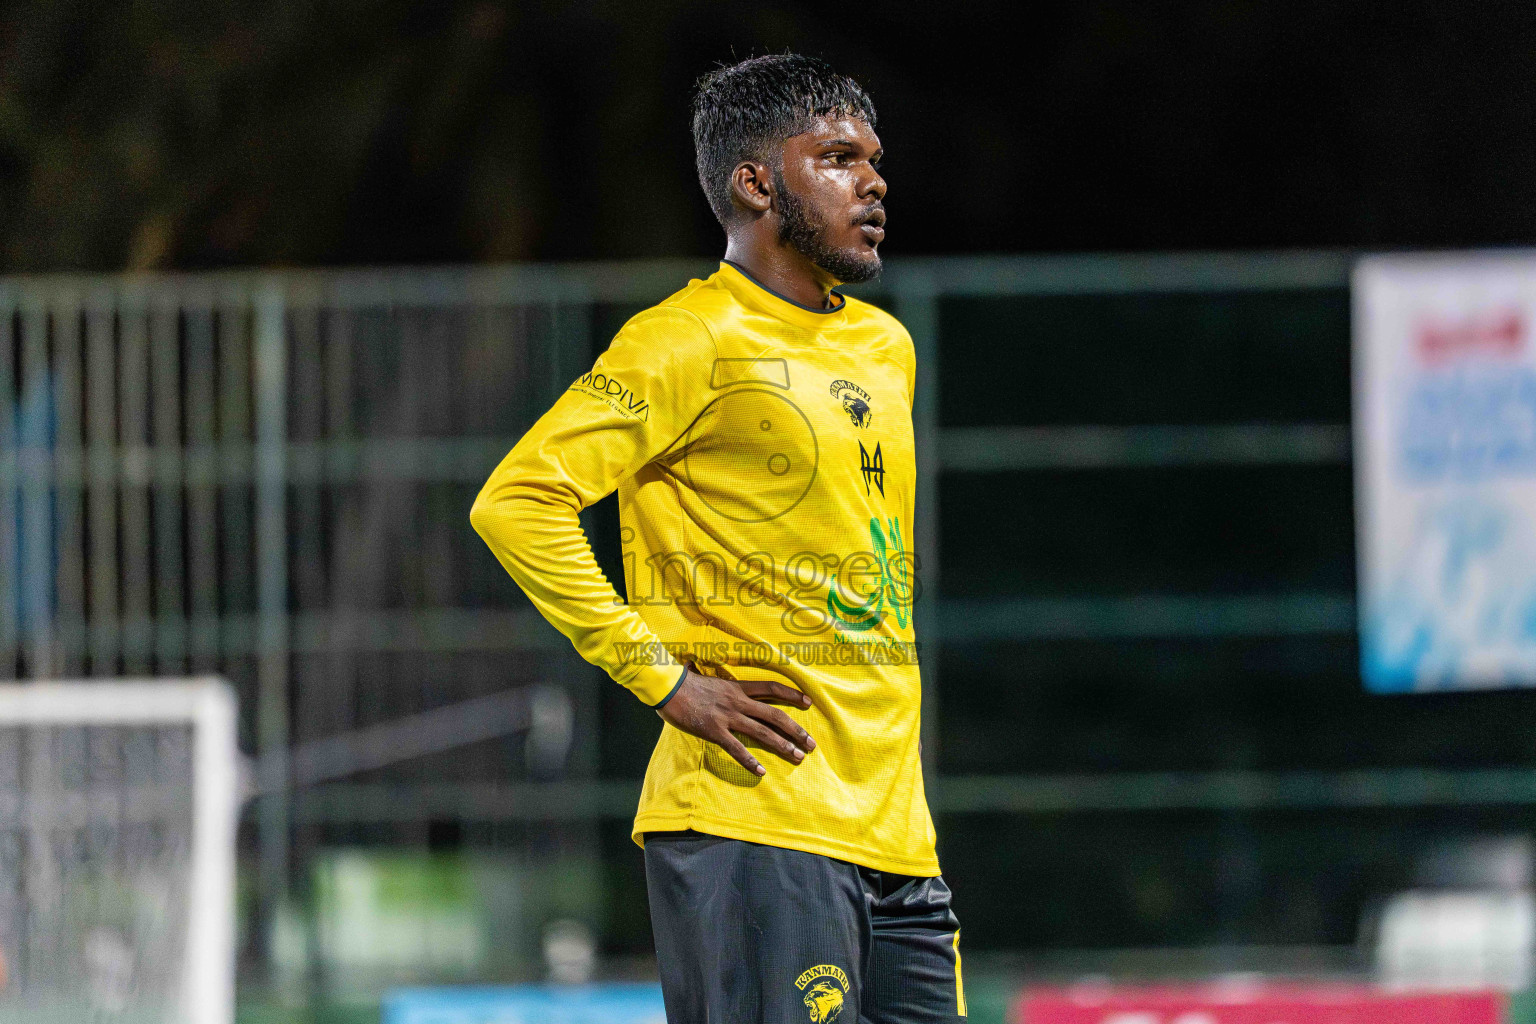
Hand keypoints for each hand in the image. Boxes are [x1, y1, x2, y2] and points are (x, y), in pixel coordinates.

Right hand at [656, 667, 816, 775]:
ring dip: (783, 746)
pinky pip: (736, 749)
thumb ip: (712, 678)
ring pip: (763, 732)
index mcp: (737, 687)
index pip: (771, 688)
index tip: (808, 702)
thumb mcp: (704, 676)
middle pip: (775, 715)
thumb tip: (697, 666)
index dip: (792, 695)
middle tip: (811, 743)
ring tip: (798, 757)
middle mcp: (737, 701)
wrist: (666, 686)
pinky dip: (749, 761)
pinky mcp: (715, 731)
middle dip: (796, 730)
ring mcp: (727, 717)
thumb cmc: (683, 681)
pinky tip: (761, 772)